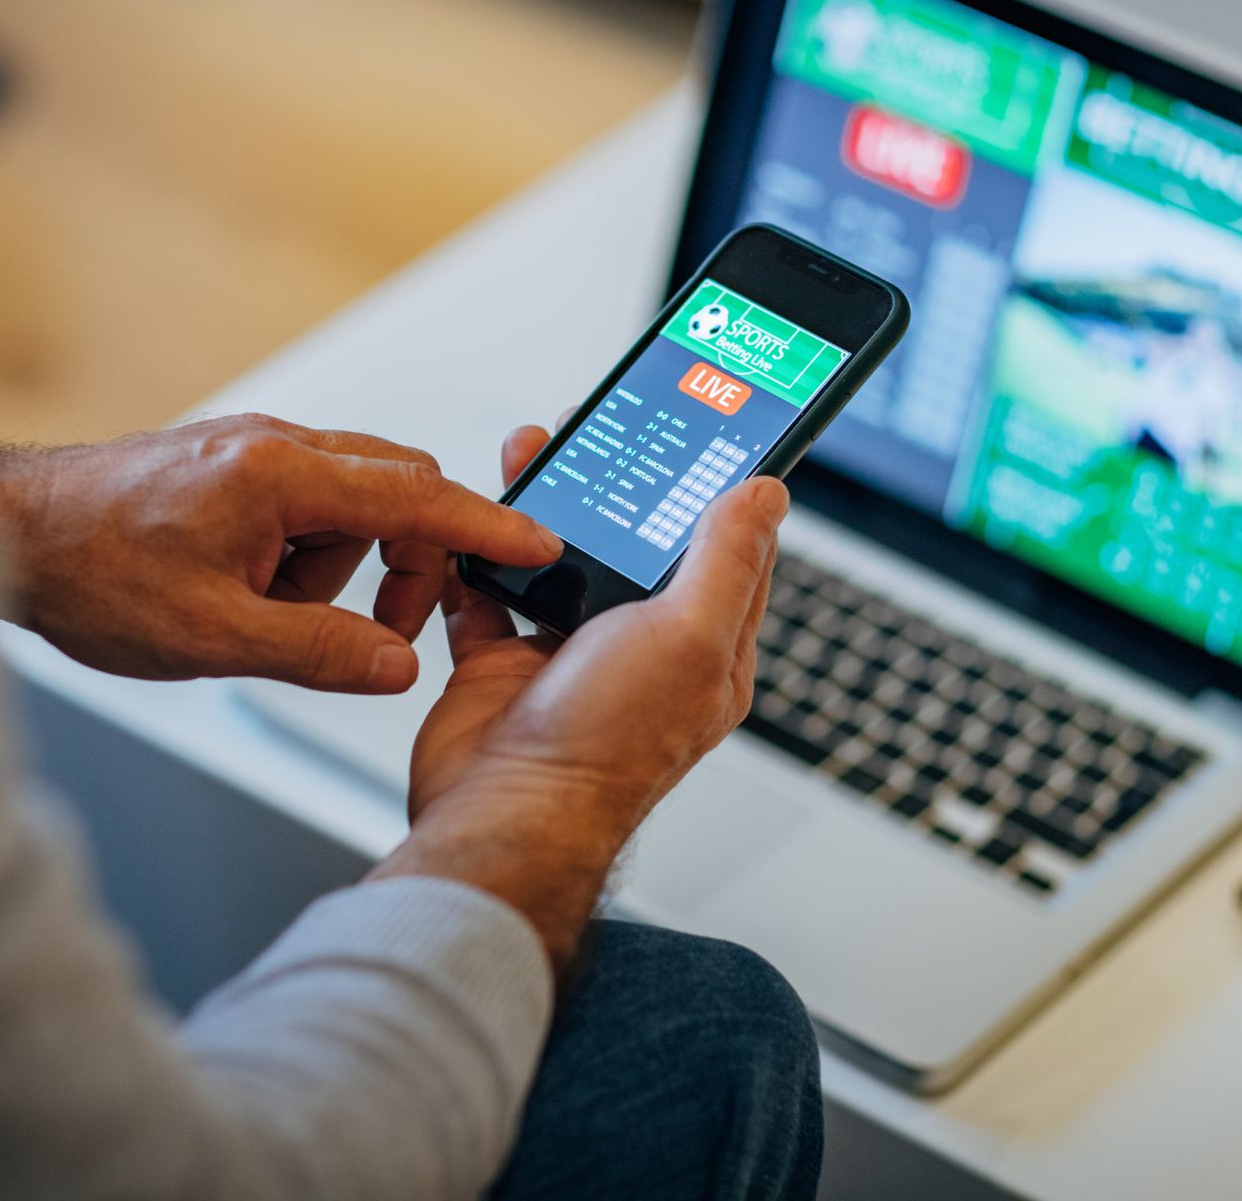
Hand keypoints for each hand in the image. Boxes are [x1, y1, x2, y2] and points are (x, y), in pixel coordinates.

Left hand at [0, 413, 561, 691]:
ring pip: (352, 501)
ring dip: (344, 566)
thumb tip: (397, 665)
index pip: (417, 494)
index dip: (486, 525)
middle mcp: (275, 446)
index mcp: (280, 475)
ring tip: (273, 618)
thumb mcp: (210, 637)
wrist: (4, 530)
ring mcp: (253, 450)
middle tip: (381, 630)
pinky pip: (307, 505)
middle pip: (397, 488)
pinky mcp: (233, 465)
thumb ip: (318, 651)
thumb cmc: (89, 571)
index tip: (538, 544)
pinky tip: (250, 596)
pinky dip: (307, 555)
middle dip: (410, 559)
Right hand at [371, 419, 786, 967]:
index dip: (715, 491)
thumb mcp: (691, 636)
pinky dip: (478, 556)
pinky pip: (489, 593)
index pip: (727, 553)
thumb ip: (727, 560)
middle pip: (633, 546)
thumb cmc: (605, 745)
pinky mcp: (503, 664)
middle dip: (614, 485)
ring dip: (543, 508)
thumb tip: (766, 494)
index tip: (701, 433)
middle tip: (597, 430)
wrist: (502, 811)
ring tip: (532, 453)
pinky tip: (475, 520)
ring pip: (559, 559)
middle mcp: (640, 653)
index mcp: (706, 652)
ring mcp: (568, 656)